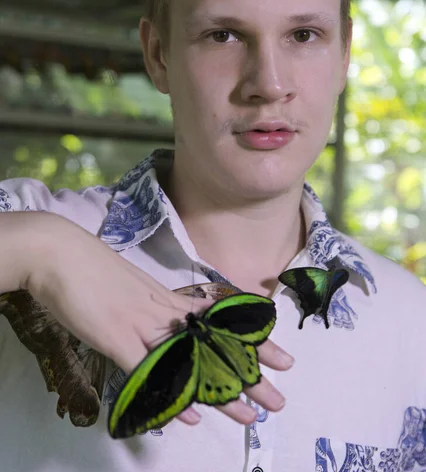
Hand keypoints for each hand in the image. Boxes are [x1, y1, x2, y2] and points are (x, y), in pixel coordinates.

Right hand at [20, 212, 292, 426]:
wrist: (59, 251)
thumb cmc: (91, 267)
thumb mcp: (130, 287)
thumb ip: (151, 308)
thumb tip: (171, 323)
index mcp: (166, 300)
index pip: (220, 324)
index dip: (253, 342)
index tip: (282, 358)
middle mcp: (162, 314)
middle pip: (215, 347)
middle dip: (250, 375)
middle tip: (279, 399)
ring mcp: (141, 325)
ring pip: (192, 362)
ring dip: (222, 393)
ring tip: (251, 416)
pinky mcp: (117, 338)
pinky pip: (150, 371)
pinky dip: (171, 394)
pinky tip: (192, 415)